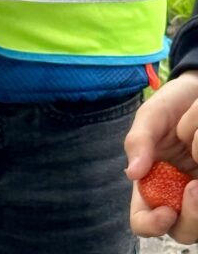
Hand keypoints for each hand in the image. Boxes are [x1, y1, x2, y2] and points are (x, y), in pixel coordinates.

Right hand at [125, 71, 197, 240]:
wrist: (196, 93)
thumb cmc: (171, 105)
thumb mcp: (150, 117)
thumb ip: (139, 142)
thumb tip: (132, 174)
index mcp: (148, 184)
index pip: (143, 220)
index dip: (152, 225)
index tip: (167, 212)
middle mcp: (174, 195)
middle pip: (182, 231)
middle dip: (190, 218)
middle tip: (195, 188)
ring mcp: (196, 192)